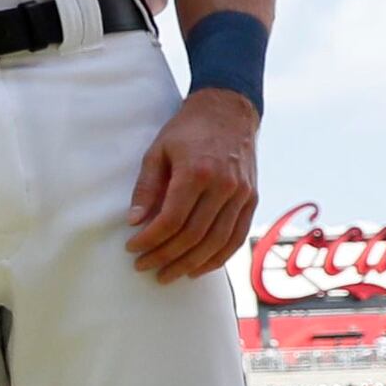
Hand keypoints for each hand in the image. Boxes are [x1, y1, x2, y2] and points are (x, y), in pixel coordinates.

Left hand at [126, 88, 259, 282]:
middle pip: (194, 235)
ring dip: (191, 264)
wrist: (230, 110)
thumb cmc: (188, 130)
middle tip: (145, 267)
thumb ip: (146, 187)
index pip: (171, 220)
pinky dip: (218, 257)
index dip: (150, 240)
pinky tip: (199, 268)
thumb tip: (134, 222)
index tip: (132, 249)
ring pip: (217, 242)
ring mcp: (242, 194)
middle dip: (166, 257)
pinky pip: (237, 237)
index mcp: (196, 173)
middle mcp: (223, 186)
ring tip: (169, 274)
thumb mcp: (158, 151)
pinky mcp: (252, 199)